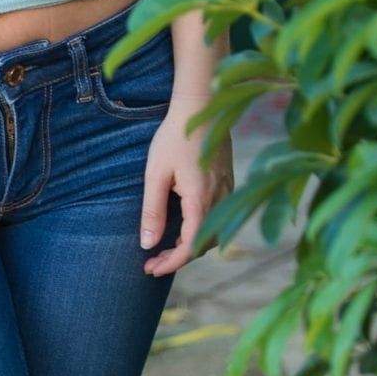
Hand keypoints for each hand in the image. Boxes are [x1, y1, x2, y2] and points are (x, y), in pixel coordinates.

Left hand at [140, 94, 234, 275]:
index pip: (191, 246)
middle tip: (152, 262)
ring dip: (191, 245)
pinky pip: (219, 217)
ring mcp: (228, 191)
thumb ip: (152, 211)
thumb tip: (147, 244)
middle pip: (204, 244)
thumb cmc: (173, 137)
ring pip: (214, 232)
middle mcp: (220, 199)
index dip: (171, 263)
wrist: (200, 106)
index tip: (151, 269)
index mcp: (201, 199)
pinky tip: (183, 226)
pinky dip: (202, 230)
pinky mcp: (229, 183)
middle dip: (178, 258)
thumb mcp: (155, 174)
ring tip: (164, 248)